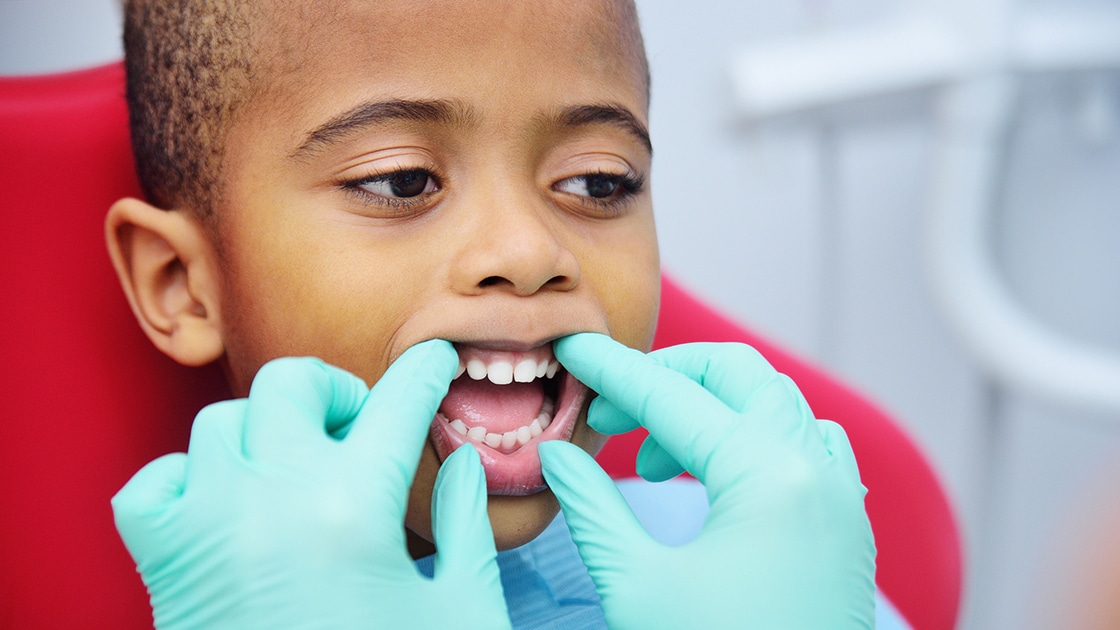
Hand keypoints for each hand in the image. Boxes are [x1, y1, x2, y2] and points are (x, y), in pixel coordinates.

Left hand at [112, 342, 510, 629]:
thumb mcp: (464, 611)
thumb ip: (469, 527)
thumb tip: (464, 465)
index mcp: (356, 508)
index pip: (400, 401)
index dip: (427, 371)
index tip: (435, 362)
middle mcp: (272, 500)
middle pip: (293, 383)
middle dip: (338, 389)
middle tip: (363, 425)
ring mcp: (208, 529)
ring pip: (220, 421)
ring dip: (268, 430)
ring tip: (299, 465)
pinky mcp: (166, 567)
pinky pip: (154, 483)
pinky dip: (187, 477)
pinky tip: (229, 502)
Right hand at [539, 333, 875, 628]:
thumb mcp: (637, 586)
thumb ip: (592, 507)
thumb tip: (556, 456)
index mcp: (769, 476)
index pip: (673, 397)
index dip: (612, 372)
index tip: (571, 351)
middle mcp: (816, 470)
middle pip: (735, 375)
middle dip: (666, 379)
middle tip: (609, 414)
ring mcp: (839, 497)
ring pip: (774, 404)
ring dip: (711, 410)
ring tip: (654, 460)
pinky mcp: (844, 526)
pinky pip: (804, 444)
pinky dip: (753, 439)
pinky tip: (716, 478)